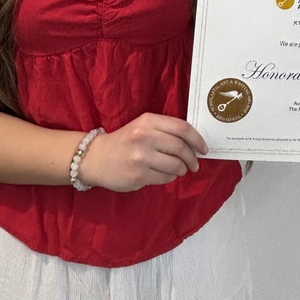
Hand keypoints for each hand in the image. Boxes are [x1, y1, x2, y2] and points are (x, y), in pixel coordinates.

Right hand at [77, 113, 207, 192]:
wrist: (96, 158)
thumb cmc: (124, 141)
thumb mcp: (142, 127)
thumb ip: (164, 130)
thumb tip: (193, 143)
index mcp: (148, 121)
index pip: (181, 128)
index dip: (197, 139)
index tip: (203, 148)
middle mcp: (144, 136)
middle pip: (181, 147)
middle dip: (192, 158)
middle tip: (195, 164)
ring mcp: (141, 156)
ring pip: (175, 165)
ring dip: (182, 169)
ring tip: (180, 170)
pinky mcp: (138, 175)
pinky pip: (165, 178)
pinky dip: (171, 178)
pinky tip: (166, 175)